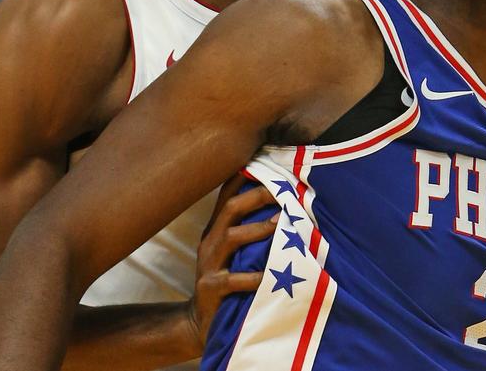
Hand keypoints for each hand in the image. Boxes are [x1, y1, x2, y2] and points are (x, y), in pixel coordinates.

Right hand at [186, 175, 277, 346]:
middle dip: (256, 196)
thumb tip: (287, 210)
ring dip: (257, 229)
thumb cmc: (228, 282)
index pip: (226, 195)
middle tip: (282, 191)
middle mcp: (210, 241)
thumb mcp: (236, 254)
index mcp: (216, 230)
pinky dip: (253, 276)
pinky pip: (232, 279)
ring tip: (280, 224)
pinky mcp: (210, 288)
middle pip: (229, 209)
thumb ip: (253, 233)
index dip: (243, 177)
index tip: (267, 162)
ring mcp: (208, 264)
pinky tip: (270, 276)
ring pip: (230, 237)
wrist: (199, 322)